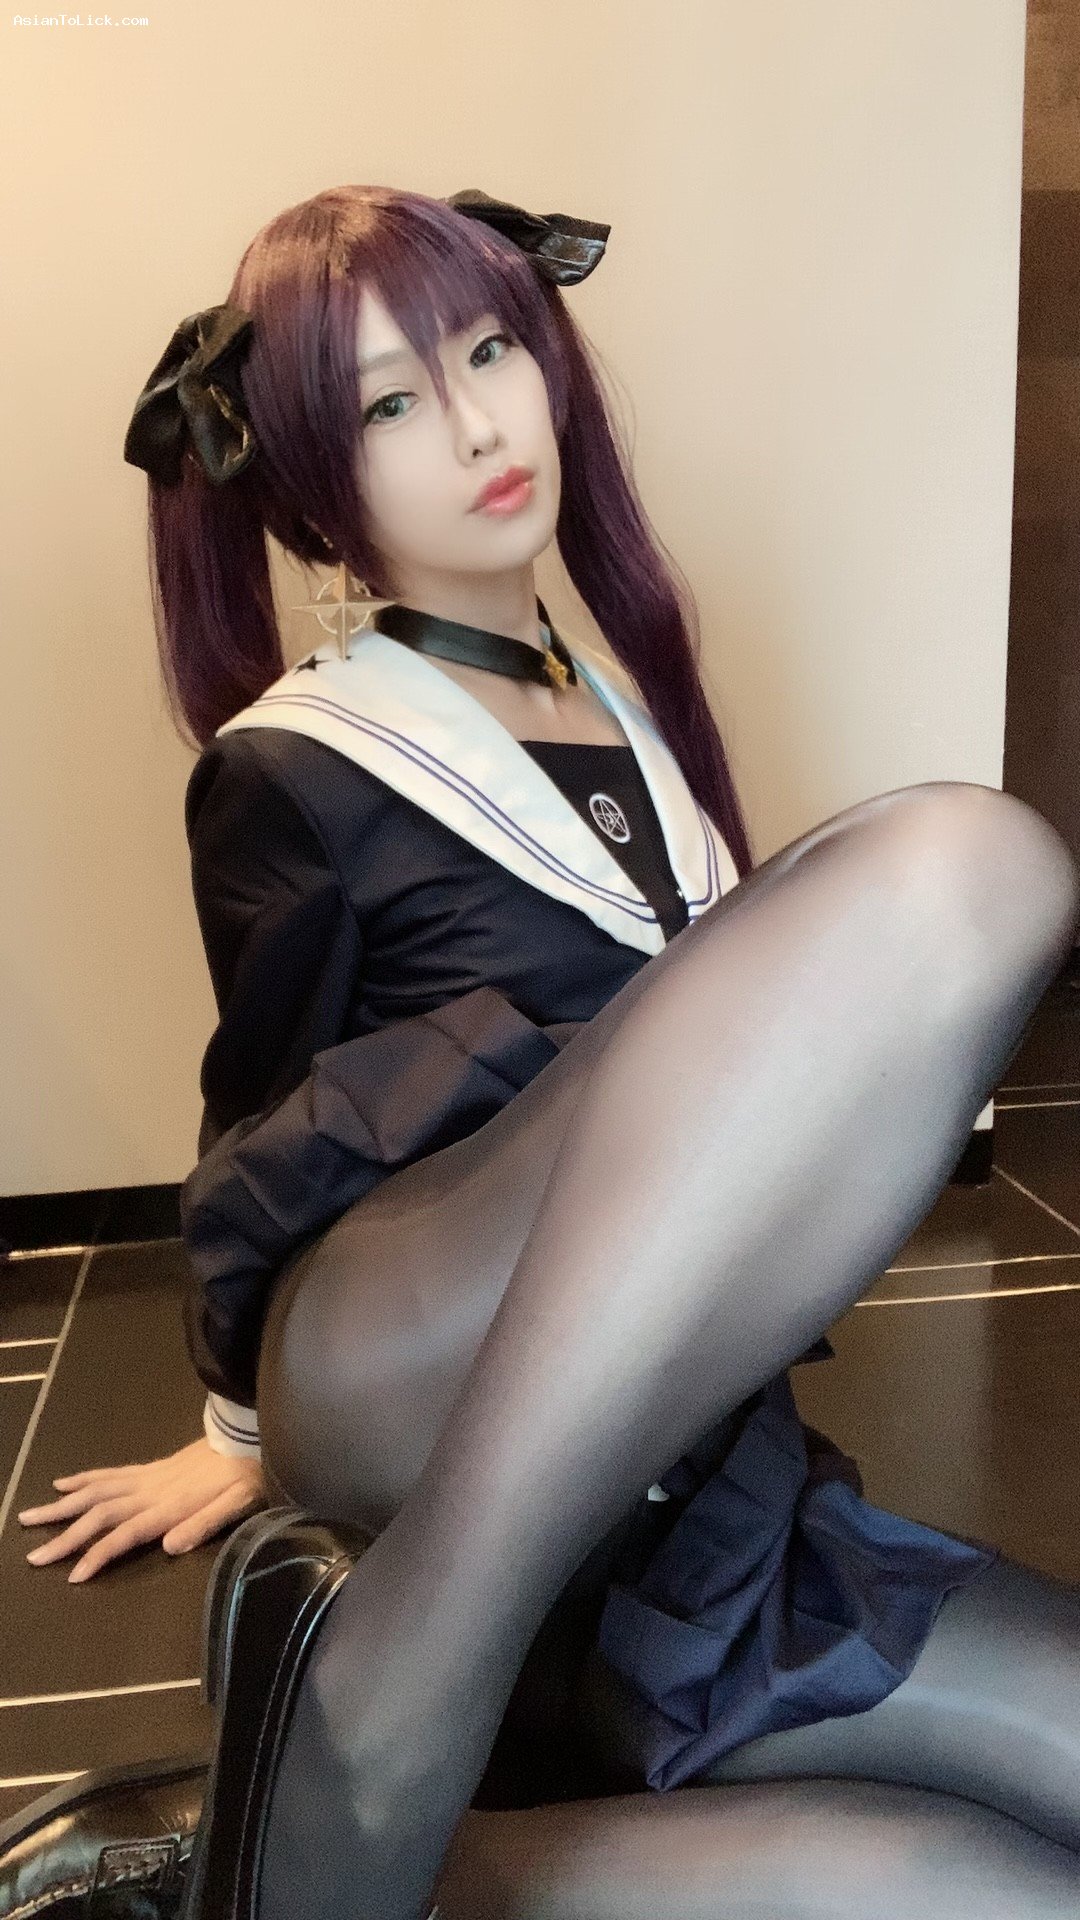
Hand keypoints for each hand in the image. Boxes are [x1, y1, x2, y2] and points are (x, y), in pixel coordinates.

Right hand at [17, 1437, 266, 1582]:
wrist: (247, 1434)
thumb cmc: (246, 1475)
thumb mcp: (237, 1504)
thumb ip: (205, 1524)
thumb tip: (171, 1546)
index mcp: (170, 1506)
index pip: (125, 1534)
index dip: (99, 1554)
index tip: (73, 1576)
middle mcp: (150, 1491)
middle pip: (98, 1514)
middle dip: (64, 1536)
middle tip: (33, 1556)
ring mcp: (146, 1478)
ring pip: (95, 1492)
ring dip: (61, 1506)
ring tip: (31, 1517)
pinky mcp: (149, 1469)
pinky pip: (109, 1473)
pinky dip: (82, 1480)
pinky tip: (62, 1484)